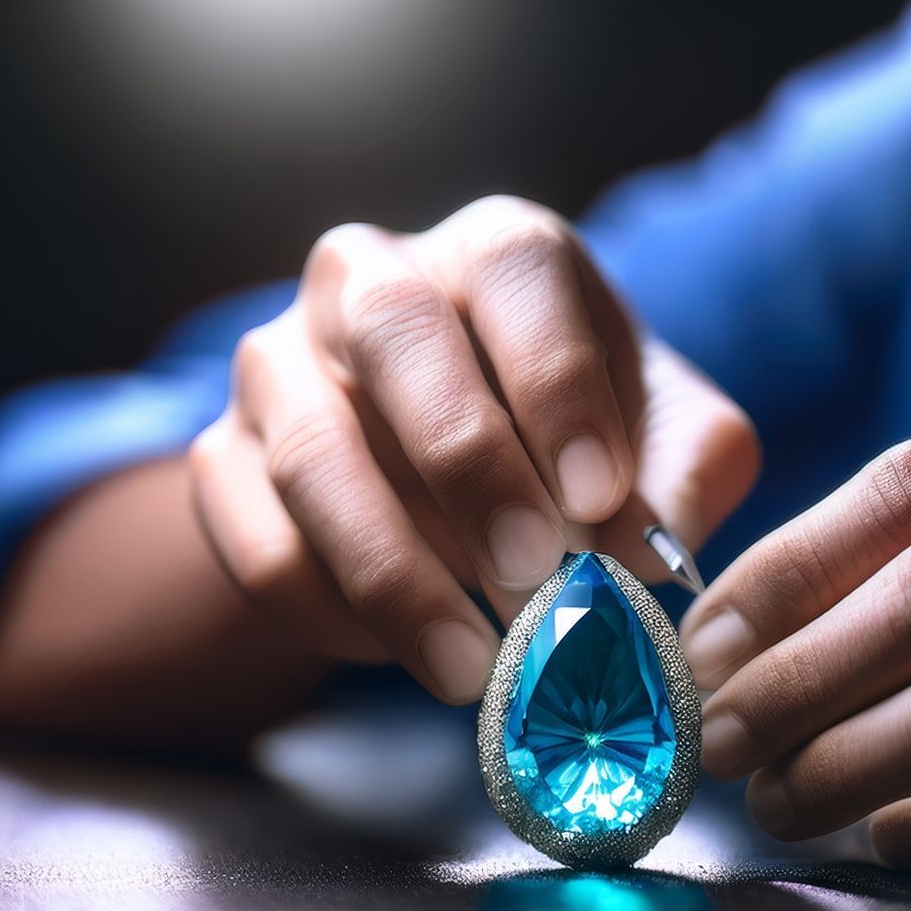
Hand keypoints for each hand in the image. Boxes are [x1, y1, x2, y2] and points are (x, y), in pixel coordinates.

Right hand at [190, 197, 759, 703]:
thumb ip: (687, 470)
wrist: (452, 473)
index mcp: (494, 248)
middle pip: (390, 331)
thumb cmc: (578, 434)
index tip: (598, 495)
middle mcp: (368, 276)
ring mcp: (279, 364)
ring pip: (311, 453)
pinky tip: (412, 654)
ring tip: (472, 663)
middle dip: (465, 458)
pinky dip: (339, 613)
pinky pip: (263, 544)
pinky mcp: (222, 460)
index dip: (557, 381)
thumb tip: (656, 549)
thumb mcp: (661, 433)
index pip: (514, 270)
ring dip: (395, 570)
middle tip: (530, 568)